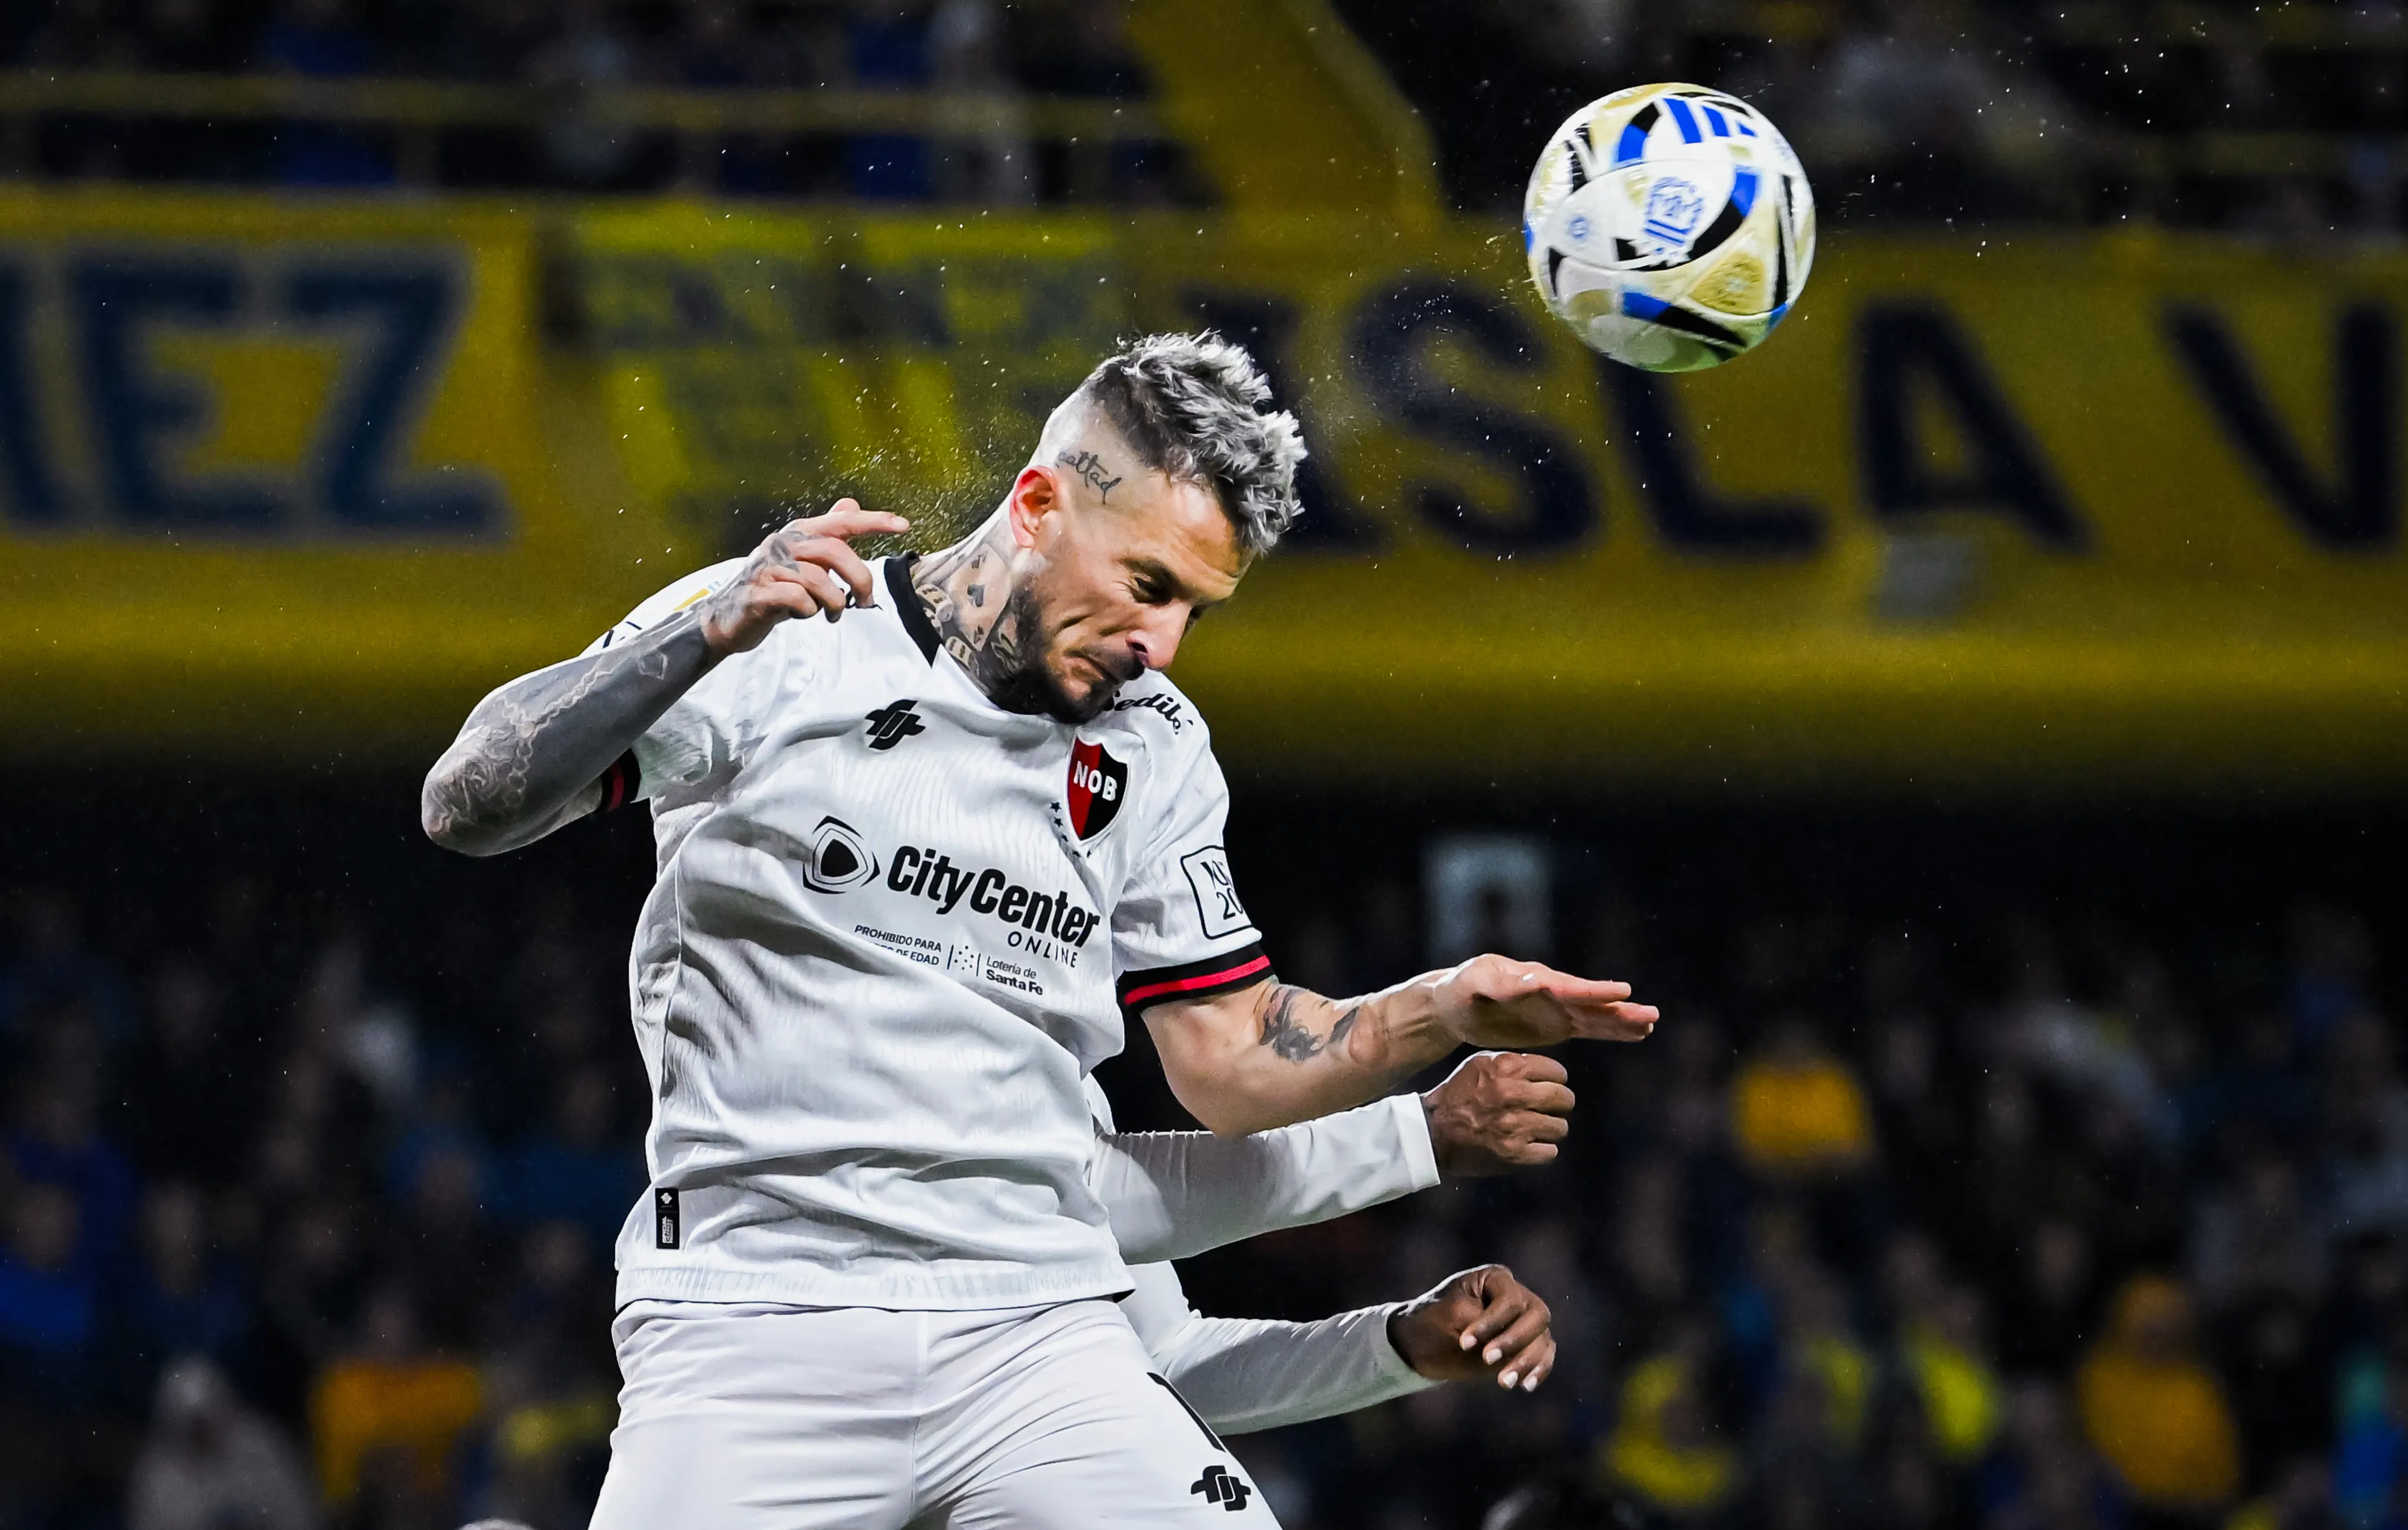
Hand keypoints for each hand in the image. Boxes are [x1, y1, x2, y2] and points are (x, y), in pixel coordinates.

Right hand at [699, 501, 911, 656]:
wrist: (730, 618)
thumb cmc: (774, 587)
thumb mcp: (804, 560)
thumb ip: (827, 535)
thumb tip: (850, 505)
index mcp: (798, 533)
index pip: (841, 522)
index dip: (873, 521)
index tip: (903, 525)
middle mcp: (782, 544)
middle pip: (834, 551)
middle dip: (859, 578)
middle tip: (865, 602)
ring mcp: (767, 568)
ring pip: (818, 579)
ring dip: (834, 602)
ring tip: (832, 614)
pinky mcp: (757, 593)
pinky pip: (796, 598)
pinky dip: (808, 611)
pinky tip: (805, 615)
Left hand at [1386, 1264, 1554, 1391]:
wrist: (1420, 1346)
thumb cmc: (1432, 1325)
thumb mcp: (1451, 1320)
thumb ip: (1485, 1329)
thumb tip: (1518, 1348)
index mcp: (1495, 1279)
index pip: (1509, 1301)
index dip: (1491, 1324)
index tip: (1464, 1343)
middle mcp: (1517, 1295)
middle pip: (1536, 1316)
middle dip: (1514, 1342)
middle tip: (1487, 1361)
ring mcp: (1525, 1320)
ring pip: (1542, 1338)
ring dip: (1527, 1362)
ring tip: (1504, 1383)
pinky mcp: (1526, 1345)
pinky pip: (1544, 1355)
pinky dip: (1538, 1370)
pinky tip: (1525, 1385)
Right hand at [1422, 1052, 1573, 1176]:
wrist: (1432, 1133)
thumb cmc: (1457, 1096)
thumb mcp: (1479, 1065)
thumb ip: (1511, 1063)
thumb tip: (1542, 1069)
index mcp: (1507, 1069)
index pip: (1557, 1071)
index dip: (1556, 1080)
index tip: (1550, 1086)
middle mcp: (1514, 1094)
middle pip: (1564, 1099)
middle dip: (1560, 1104)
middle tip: (1550, 1109)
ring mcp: (1516, 1126)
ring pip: (1560, 1127)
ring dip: (1550, 1129)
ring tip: (1536, 1129)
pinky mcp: (1515, 1153)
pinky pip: (1550, 1152)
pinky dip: (1542, 1151)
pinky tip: (1529, 1146)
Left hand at [1430, 955, 1656, 1049]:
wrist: (1457, 1004)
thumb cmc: (1461, 988)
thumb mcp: (1473, 983)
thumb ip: (1500, 984)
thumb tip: (1532, 982)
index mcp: (1532, 979)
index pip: (1566, 987)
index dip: (1593, 991)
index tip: (1622, 992)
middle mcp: (1551, 991)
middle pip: (1590, 1001)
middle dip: (1618, 1009)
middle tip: (1652, 1014)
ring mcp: (1557, 1008)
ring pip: (1596, 1016)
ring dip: (1623, 1020)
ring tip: (1652, 1022)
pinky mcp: (1558, 1025)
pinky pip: (1590, 1028)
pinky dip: (1612, 1031)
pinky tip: (1636, 1033)